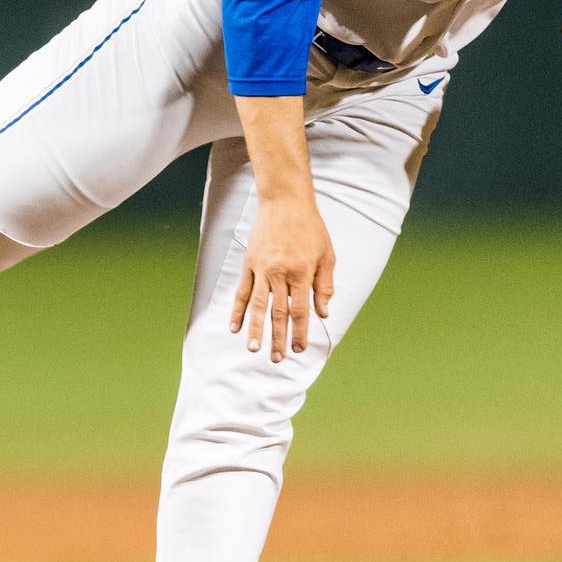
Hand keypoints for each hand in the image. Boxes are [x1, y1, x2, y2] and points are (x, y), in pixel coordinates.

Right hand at [229, 192, 334, 362]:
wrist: (285, 202)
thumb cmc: (310, 228)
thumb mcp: (327, 255)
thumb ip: (325, 285)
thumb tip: (324, 313)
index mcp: (302, 273)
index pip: (300, 311)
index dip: (300, 333)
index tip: (299, 349)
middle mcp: (280, 273)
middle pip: (278, 313)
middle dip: (278, 338)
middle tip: (278, 359)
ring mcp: (262, 269)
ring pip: (258, 306)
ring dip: (256, 329)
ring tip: (254, 349)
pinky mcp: (250, 263)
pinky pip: (243, 291)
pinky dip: (238, 310)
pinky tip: (235, 327)